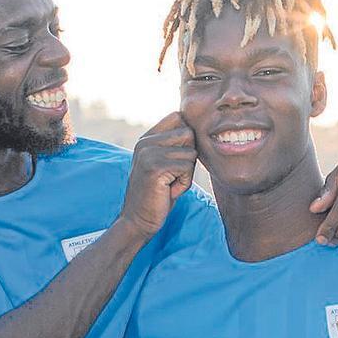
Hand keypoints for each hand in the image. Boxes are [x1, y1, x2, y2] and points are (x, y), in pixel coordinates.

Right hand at [120, 112, 197, 236]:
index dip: (186, 139)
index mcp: (146, 138)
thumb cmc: (158, 194)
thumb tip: (199, 127)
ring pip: (191, 153)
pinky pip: (187, 169)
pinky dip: (184, 184)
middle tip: (172, 175)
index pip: (178, 117)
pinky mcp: (155, 167)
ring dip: (186, 173)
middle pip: (189, 134)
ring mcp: (148, 153)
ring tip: (169, 184)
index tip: (174, 161)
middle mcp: (145, 141)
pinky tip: (168, 191)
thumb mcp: (164, 164)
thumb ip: (175, 145)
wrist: (138, 220)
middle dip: (188, 158)